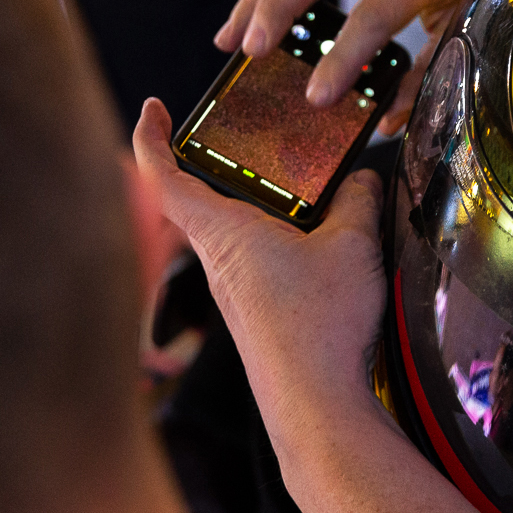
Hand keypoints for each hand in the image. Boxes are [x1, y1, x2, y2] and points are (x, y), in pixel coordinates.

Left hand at [132, 98, 512, 512]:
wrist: (316, 405)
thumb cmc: (319, 325)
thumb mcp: (352, 246)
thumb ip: (357, 201)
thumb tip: (361, 178)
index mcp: (223, 230)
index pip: (165, 174)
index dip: (152, 135)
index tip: (155, 107)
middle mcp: (218, 258)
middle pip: (197, 198)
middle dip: (214, 160)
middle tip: (244, 129)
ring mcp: (234, 289)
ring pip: (229, 229)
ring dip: (251, 199)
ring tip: (295, 175)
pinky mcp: (255, 312)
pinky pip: (253, 257)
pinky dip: (272, 233)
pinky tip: (314, 234)